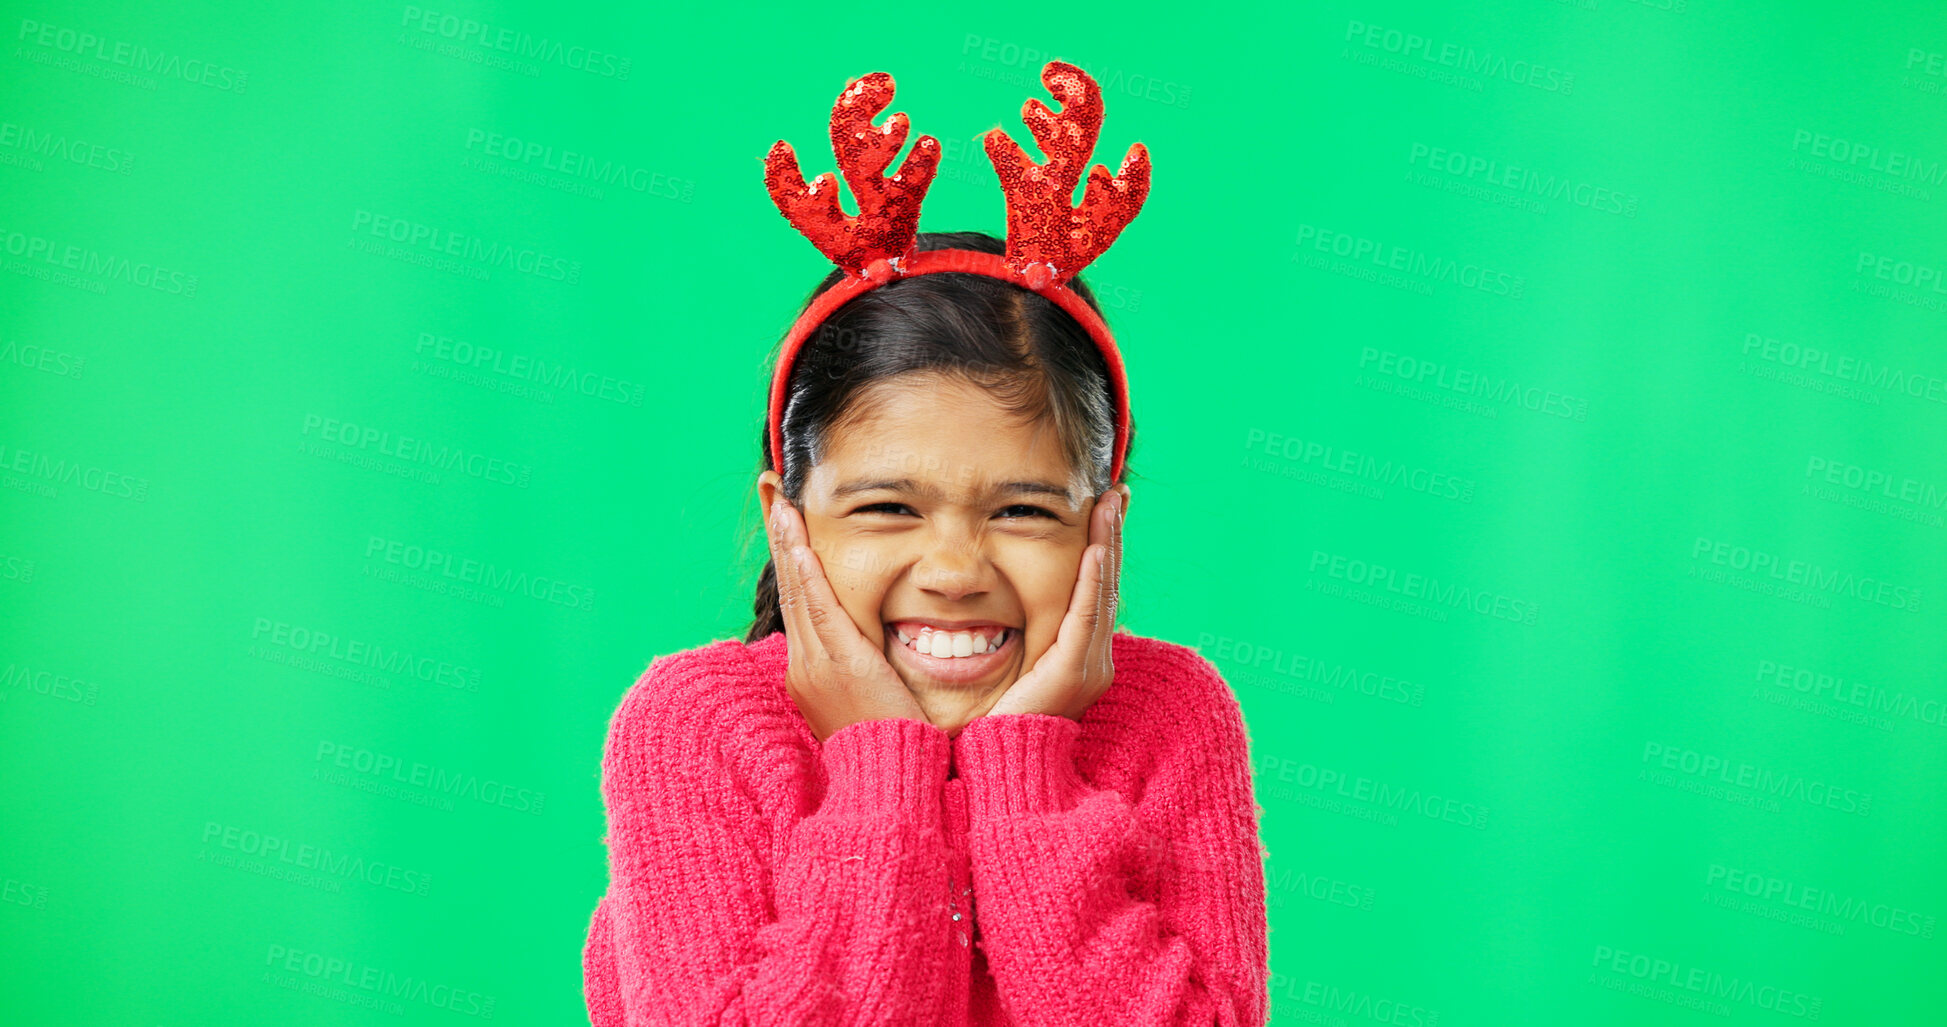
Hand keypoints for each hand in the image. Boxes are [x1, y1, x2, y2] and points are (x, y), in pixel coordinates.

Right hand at [767, 498, 927, 742]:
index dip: (791, 559)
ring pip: (797, 591)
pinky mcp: (838, 665)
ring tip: (779, 498)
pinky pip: (816, 608)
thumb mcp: (876, 702)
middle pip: (789, 588)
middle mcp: (804, 667)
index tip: (785, 520)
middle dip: (780, 536)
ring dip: (786, 540)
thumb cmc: (896, 747)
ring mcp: (815, 666)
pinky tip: (798, 539)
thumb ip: (873, 669)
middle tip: (772, 491)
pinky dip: (804, 570)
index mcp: (813, 674)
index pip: (800, 602)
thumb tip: (882, 646)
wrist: (893, 786)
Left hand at [986, 487, 1125, 721]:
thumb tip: (988, 607)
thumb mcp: (1008, 667)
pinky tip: (1095, 549)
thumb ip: (1012, 636)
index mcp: (1079, 658)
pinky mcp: (1074, 673)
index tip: (1101, 511)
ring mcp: (1089, 668)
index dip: (1101, 550)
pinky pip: (1086, 617)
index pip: (1095, 592)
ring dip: (1107, 545)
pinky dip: (1093, 581)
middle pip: (1107, 585)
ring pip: (1103, 593)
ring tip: (1110, 504)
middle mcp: (1093, 661)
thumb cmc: (993, 724)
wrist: (998, 769)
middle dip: (1111, 536)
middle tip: (1115, 494)